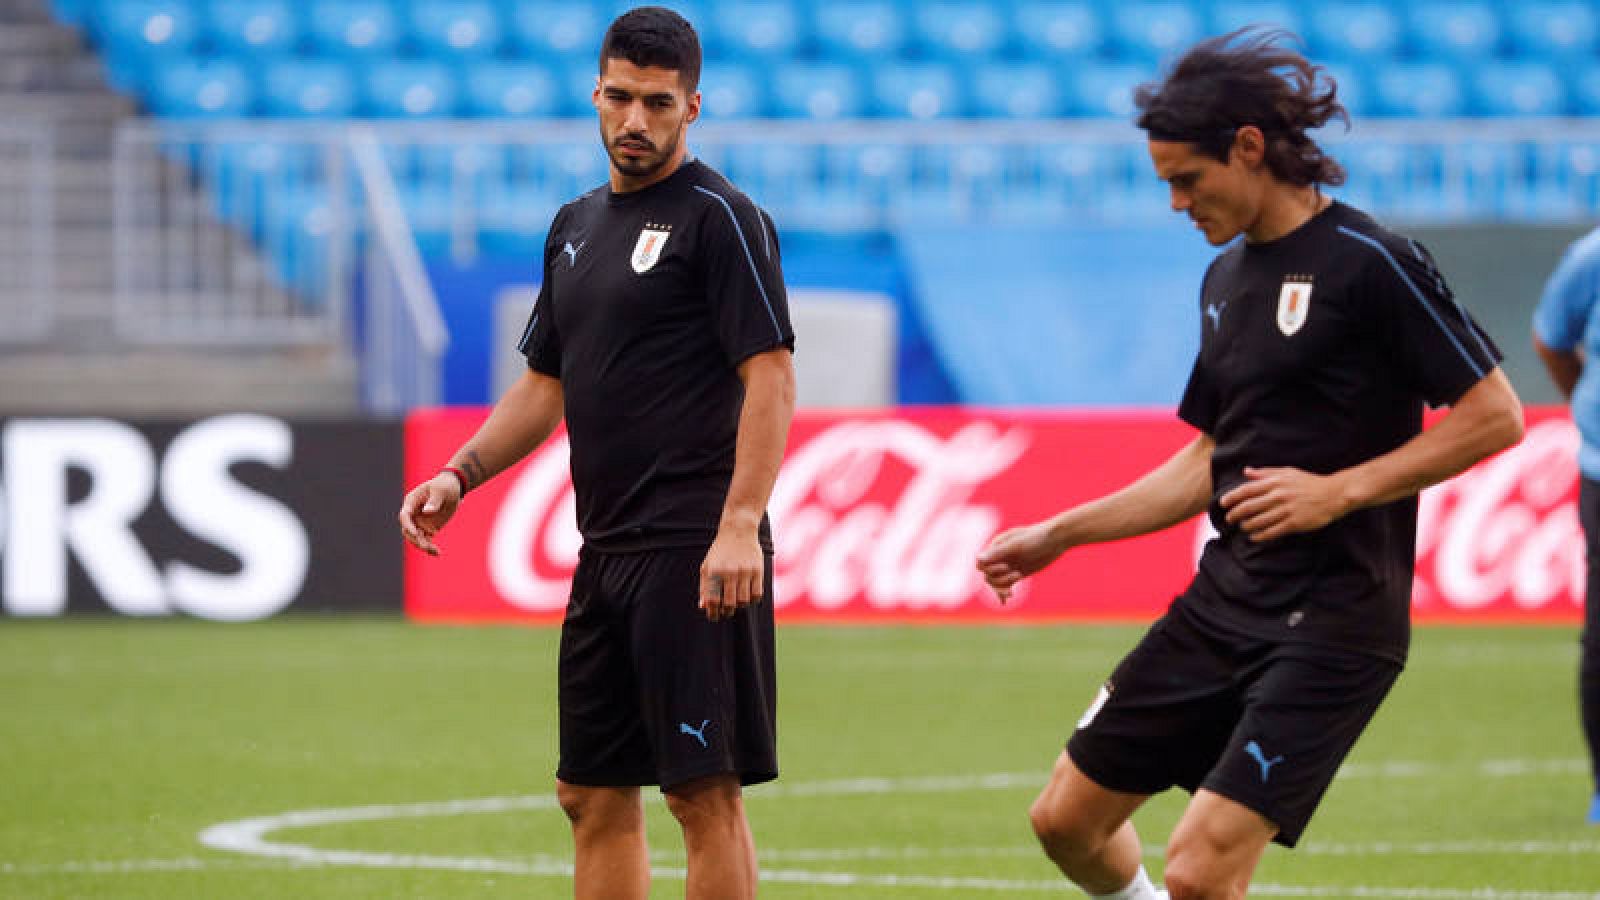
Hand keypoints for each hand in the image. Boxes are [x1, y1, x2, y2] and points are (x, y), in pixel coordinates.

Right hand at [398, 475, 461, 555]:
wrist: (454, 488)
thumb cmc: (446, 485)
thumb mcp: (441, 490)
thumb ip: (434, 500)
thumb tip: (426, 511)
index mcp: (411, 501)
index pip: (404, 516)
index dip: (408, 525)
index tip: (417, 533)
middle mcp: (413, 513)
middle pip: (407, 530)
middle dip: (416, 539)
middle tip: (427, 545)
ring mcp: (419, 522)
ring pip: (415, 538)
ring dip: (423, 546)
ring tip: (435, 551)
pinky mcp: (428, 529)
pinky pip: (425, 541)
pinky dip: (429, 548)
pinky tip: (437, 553)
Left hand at [700, 529, 763, 621]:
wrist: (738, 531)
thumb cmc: (719, 552)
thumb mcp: (707, 566)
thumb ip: (704, 587)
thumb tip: (704, 607)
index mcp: (714, 572)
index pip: (712, 601)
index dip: (713, 613)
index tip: (714, 616)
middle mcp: (729, 572)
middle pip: (729, 603)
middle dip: (727, 611)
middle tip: (726, 611)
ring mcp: (745, 572)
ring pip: (744, 601)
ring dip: (739, 605)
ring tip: (737, 601)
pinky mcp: (758, 571)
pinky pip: (757, 594)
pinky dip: (752, 599)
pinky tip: (747, 595)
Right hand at [975, 522, 1064, 603]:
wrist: (1054, 540)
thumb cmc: (1035, 538)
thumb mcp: (1016, 545)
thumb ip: (997, 553)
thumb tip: (978, 560)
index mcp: (995, 547)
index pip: (982, 564)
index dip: (989, 569)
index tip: (1006, 567)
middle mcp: (999, 558)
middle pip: (988, 575)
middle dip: (999, 579)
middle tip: (1017, 575)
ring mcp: (1008, 566)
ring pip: (996, 582)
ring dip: (1002, 587)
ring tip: (1014, 588)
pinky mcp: (1016, 573)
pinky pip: (1006, 586)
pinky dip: (1003, 593)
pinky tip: (1004, 601)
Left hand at [1219, 466, 1348, 541]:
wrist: (1334, 494)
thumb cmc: (1308, 483)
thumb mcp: (1287, 472)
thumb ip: (1265, 473)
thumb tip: (1246, 471)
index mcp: (1276, 482)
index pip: (1247, 490)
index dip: (1232, 497)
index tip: (1222, 503)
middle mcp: (1279, 496)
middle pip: (1249, 507)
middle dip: (1235, 515)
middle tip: (1229, 519)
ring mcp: (1286, 510)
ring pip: (1258, 521)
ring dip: (1246, 526)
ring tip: (1242, 528)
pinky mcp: (1294, 523)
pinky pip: (1272, 532)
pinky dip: (1260, 536)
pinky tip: (1254, 537)